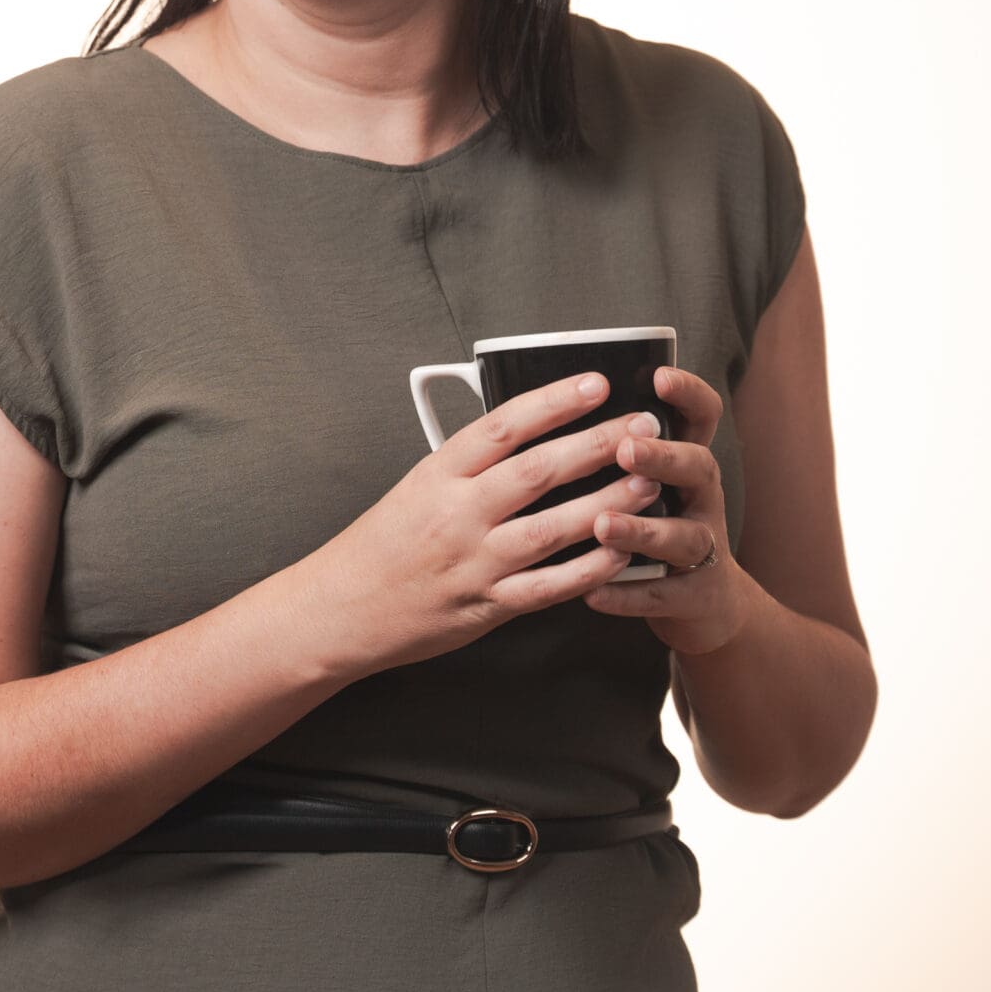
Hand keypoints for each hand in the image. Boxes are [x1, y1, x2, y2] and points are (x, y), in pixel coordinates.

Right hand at [303, 371, 658, 678]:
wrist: (342, 608)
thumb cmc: (382, 544)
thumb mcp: (415, 487)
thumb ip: (469, 464)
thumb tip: (529, 431)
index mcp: (437, 474)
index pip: (503, 425)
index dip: (554, 401)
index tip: (596, 383)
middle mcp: (456, 514)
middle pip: (538, 470)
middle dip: (598, 444)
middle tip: (644, 425)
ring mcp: (473, 562)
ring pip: (551, 528)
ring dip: (606, 503)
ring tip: (648, 480)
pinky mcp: (486, 606)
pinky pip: (548, 587)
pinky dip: (588, 569)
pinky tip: (622, 551)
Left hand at [582, 365, 764, 655]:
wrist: (704, 606)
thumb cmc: (653, 528)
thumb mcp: (644, 482)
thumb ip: (612, 448)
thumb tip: (554, 401)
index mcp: (685, 465)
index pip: (700, 418)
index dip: (687, 394)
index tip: (658, 375)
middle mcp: (702, 500)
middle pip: (699, 468)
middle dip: (663, 457)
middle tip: (626, 449)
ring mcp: (704, 549)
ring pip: (683, 536)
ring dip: (642, 530)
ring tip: (603, 524)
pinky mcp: (697, 597)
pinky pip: (664, 596)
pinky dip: (629, 595)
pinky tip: (594, 592)